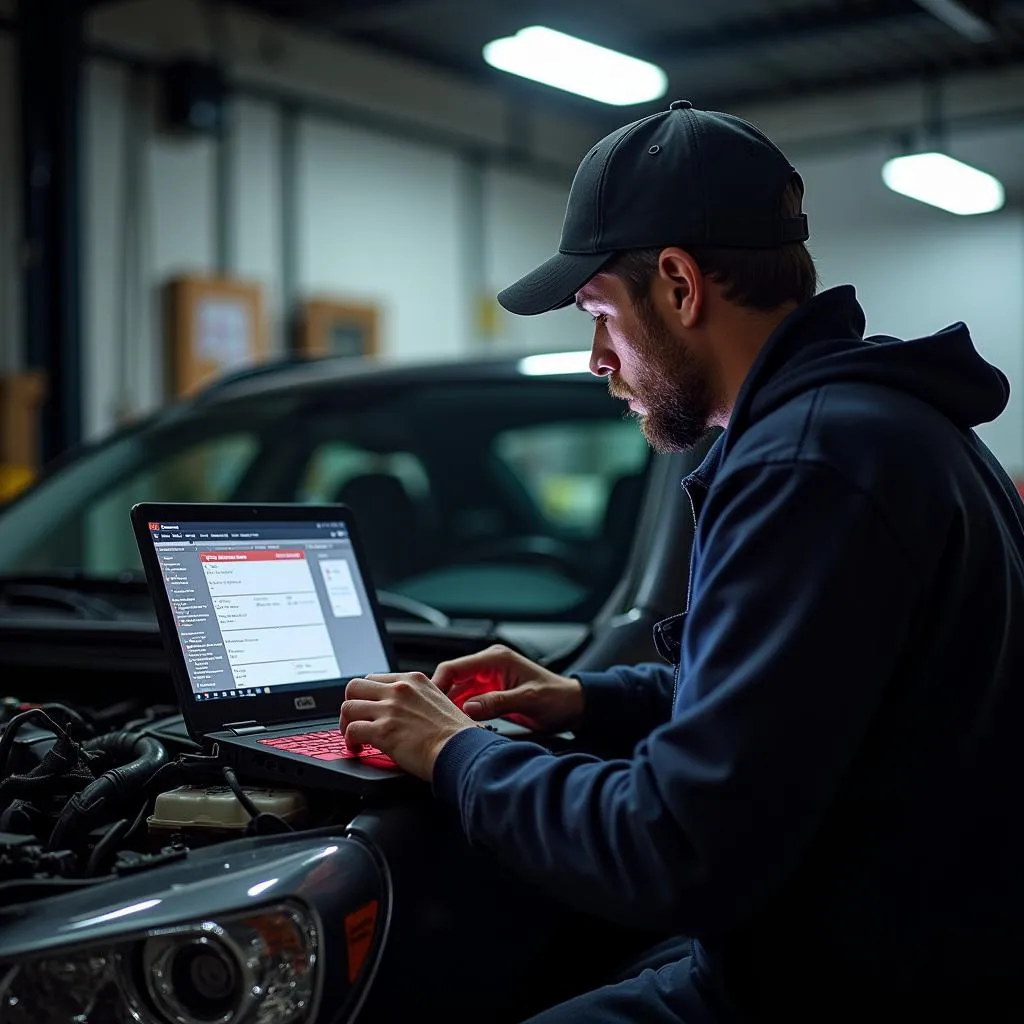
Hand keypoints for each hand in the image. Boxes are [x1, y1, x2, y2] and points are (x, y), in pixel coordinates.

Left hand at [340, 672, 475, 780]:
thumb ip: (418, 699)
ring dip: (346, 723)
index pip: (374, 678)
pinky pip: (351, 731)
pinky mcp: (383, 731)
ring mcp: (390, 709)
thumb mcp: (440, 700)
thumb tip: (405, 710)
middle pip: (355, 686)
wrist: (461, 749)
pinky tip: (357, 747)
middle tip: (354, 719)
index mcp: (413, 680)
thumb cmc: (456, 733)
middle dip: (351, 704)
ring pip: (348, 707)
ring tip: (353, 736)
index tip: (368, 708)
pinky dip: (349, 741)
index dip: (367, 695)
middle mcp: (399, 690)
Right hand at [432, 644, 583, 732]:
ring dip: (450, 708)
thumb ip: (497, 702)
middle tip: (430, 719)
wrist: (572, 707)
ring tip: (442, 726)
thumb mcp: (528, 699)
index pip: (455, 666)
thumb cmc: (556, 698)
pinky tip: (458, 727)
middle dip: (441, 698)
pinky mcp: (490, 694)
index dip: (438, 683)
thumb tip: (468, 708)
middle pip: (452, 680)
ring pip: (457, 693)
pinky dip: (462, 713)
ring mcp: (488, 680)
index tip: (428, 703)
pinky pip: (467, 702)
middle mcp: (488, 666)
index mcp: (495, 659)